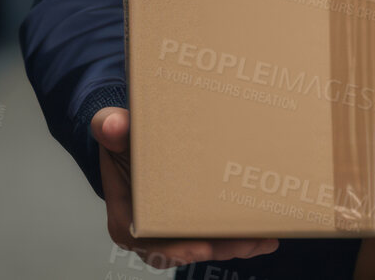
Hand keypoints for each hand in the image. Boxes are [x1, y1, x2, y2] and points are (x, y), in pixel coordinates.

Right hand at [91, 106, 279, 268]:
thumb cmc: (123, 139)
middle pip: (184, 248)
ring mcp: (172, 228)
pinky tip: (265, 236)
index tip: (199, 249)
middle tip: (245, 243)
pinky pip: (214, 235)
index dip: (175, 249)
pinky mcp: (191, 222)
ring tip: (263, 240)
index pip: (148, 241)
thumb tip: (112, 125)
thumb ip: (110, 126)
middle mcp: (149, 231)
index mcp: (126, 217)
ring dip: (234, 245)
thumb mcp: (113, 129)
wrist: (134, 138)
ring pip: (205, 245)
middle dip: (217, 248)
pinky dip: (239, 237)